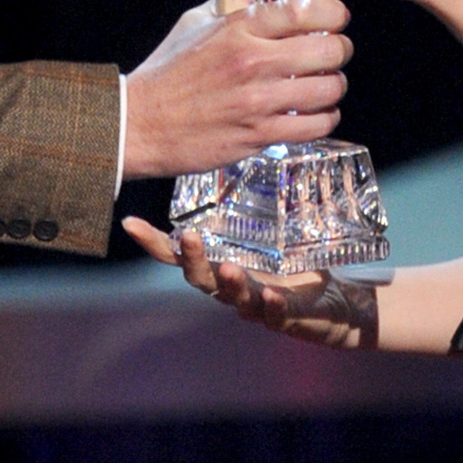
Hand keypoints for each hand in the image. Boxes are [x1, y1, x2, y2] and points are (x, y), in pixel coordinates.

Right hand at [121, 218, 377, 347]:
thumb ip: (262, 201)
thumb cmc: (296, 267)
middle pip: (198, 277)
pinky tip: (273, 296)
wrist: (332, 306)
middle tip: (188, 237)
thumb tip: (257, 147)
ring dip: (229, 282)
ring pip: (233, 297)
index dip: (153, 241)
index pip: (179, 253)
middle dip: (191, 258)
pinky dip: (272, 305)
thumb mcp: (276, 230)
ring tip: (228, 267)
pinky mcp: (285, 315)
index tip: (130, 223)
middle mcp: (230, 285)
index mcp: (221, 261)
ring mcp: (256, 303)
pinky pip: (275, 313)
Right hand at [122, 0, 351, 178]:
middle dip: (340, 50)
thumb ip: (231, 10)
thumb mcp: (194, 25)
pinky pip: (314, 125)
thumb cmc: (165, 74)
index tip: (337, 19)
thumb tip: (261, 0)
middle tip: (334, 54)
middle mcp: (253, 62)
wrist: (138, 123)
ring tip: (326, 87)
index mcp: (238, 29)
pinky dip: (324, 118)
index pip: (306, 11)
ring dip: (334, 87)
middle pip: (329, 50)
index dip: (334, 13)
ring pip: (328, 89)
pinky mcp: (258, 135)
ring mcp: (258, 101)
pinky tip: (316, 114)